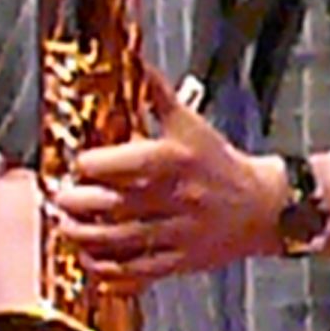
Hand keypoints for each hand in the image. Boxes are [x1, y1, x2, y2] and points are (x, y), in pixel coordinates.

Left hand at [47, 62, 288, 281]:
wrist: (267, 207)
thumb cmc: (223, 165)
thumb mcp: (192, 124)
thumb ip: (157, 95)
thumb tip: (134, 61)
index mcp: (176, 161)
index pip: (119, 164)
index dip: (88, 164)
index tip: (77, 162)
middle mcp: (176, 198)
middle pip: (110, 205)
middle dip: (76, 202)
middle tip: (62, 196)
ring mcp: (178, 233)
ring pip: (118, 240)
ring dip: (83, 234)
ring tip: (67, 225)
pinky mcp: (182, 260)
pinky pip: (139, 270)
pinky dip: (109, 269)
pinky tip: (92, 258)